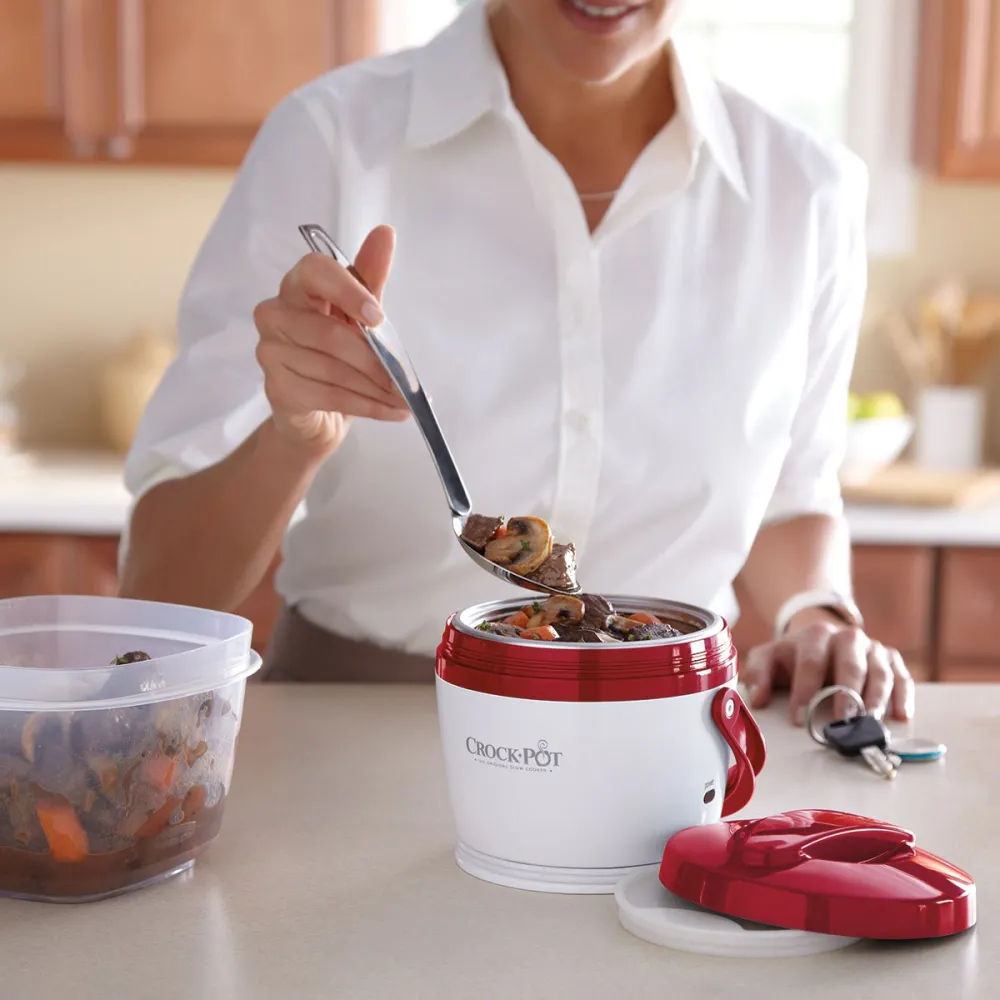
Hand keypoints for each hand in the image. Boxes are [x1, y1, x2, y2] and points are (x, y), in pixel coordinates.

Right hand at [253, 225, 409, 455]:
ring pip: (334, 370)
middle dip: (375, 360)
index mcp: (298, 286)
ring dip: (377, 388)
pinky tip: (392, 411)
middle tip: (404, 377)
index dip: (348, 291)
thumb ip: (369, 277)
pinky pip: (330, 395)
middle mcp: (275, 314)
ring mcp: (270, 352)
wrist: (318, 411)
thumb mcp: (360, 314)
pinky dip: (368, 406)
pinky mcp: (276, 388)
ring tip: (404, 398)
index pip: (315, 271)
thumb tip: (385, 233)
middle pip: (330, 334)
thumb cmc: (339, 355)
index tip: (377, 317)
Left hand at [741, 608, 914, 725]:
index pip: (810, 662)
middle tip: (843, 720)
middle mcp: (847, 638)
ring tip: (869, 722)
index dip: (805, 690)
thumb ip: (757, 674)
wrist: (821, 638)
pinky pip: (902, 677)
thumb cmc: (794, 656)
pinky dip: (904, 696)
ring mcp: (872, 649)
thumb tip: (758, 699)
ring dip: (876, 698)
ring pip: (879, 671)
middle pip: (850, 663)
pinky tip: (900, 716)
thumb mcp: (769, 658)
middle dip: (847, 692)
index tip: (799, 718)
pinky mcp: (891, 660)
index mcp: (815, 636)